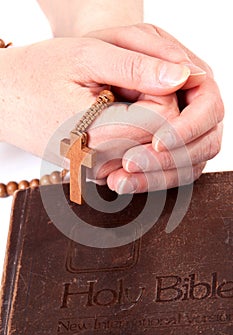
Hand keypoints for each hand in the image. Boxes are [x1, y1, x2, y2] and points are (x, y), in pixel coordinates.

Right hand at [0, 35, 190, 155]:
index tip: (133, 74)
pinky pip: (130, 151)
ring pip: (146, 144)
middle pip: (158, 134)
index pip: (164, 118)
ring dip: (139, 116)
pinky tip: (106, 115)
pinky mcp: (94, 169)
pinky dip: (129, 130)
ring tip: (108, 99)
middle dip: (150, 103)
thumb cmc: (37, 74)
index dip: (159, 89)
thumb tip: (182, 74)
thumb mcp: (86, 56)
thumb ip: (136, 65)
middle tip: (117, 85)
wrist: (2, 101)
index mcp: (100, 135)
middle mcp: (102, 162)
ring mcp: (97, 170)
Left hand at [86, 24, 223, 192]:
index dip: (187, 128)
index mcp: (189, 76)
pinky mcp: (167, 151)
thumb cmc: (98, 53)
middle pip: (205, 141)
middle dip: (171, 158)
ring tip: (118, 180)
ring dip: (157, 177)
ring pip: (189, 164)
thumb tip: (181, 77)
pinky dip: (145, 181)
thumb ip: (141, 62)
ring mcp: (182, 132)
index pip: (207, 106)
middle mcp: (192, 106)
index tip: (157, 141)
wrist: (78, 69)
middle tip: (131, 164)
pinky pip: (168, 174)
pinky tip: (118, 181)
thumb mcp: (112, 49)